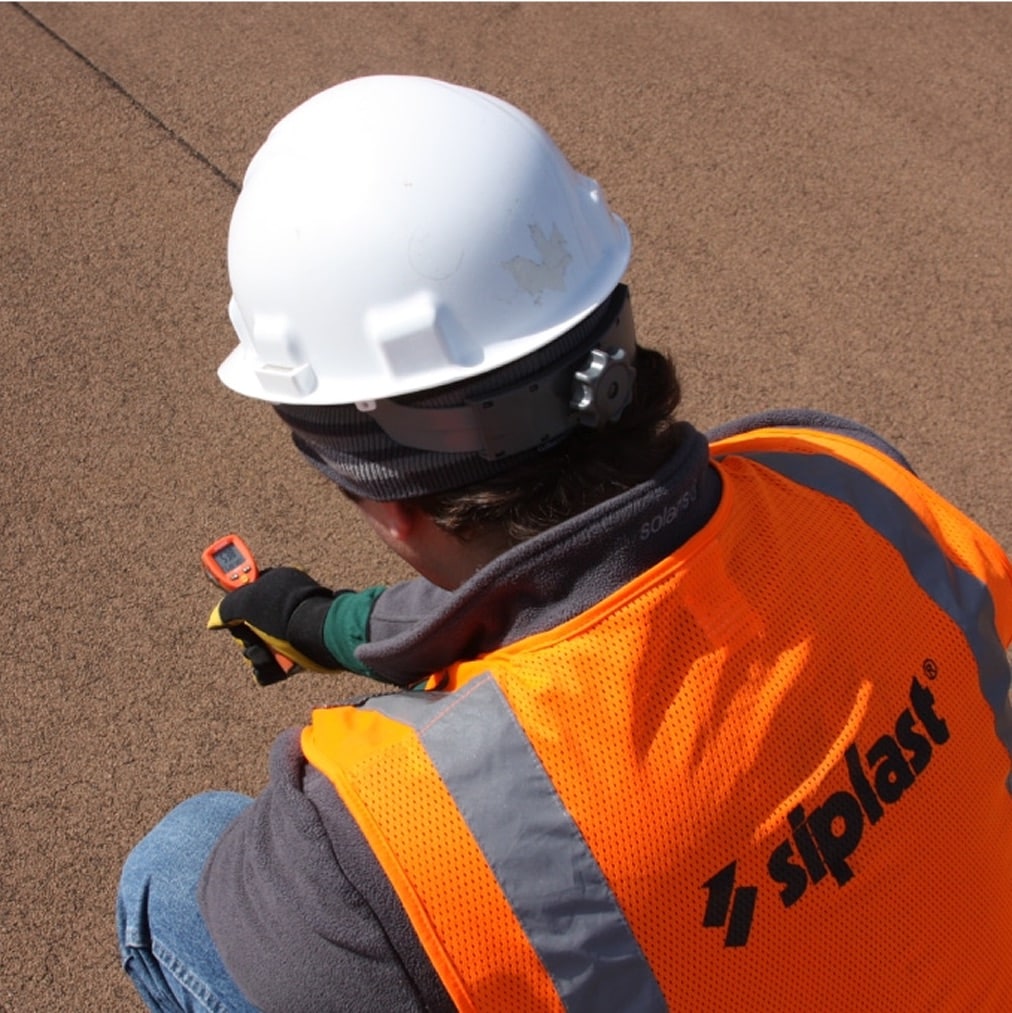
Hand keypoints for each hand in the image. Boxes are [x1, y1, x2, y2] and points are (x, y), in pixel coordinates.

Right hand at [207, 567, 338, 684]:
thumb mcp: (246, 602)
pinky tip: (275, 664)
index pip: (246, 592)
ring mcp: (292, 629)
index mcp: (276, 584)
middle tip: (252, 636)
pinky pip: (273, 665)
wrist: (318, 637)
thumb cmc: (284, 613)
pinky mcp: (299, 652)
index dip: (236, 605)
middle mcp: (284, 605)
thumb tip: (214, 620)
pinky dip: (270, 669)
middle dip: (246, 637)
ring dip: (258, 654)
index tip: (231, 615)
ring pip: (259, 647)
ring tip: (268, 653)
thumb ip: (226, 608)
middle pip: (248, 625)